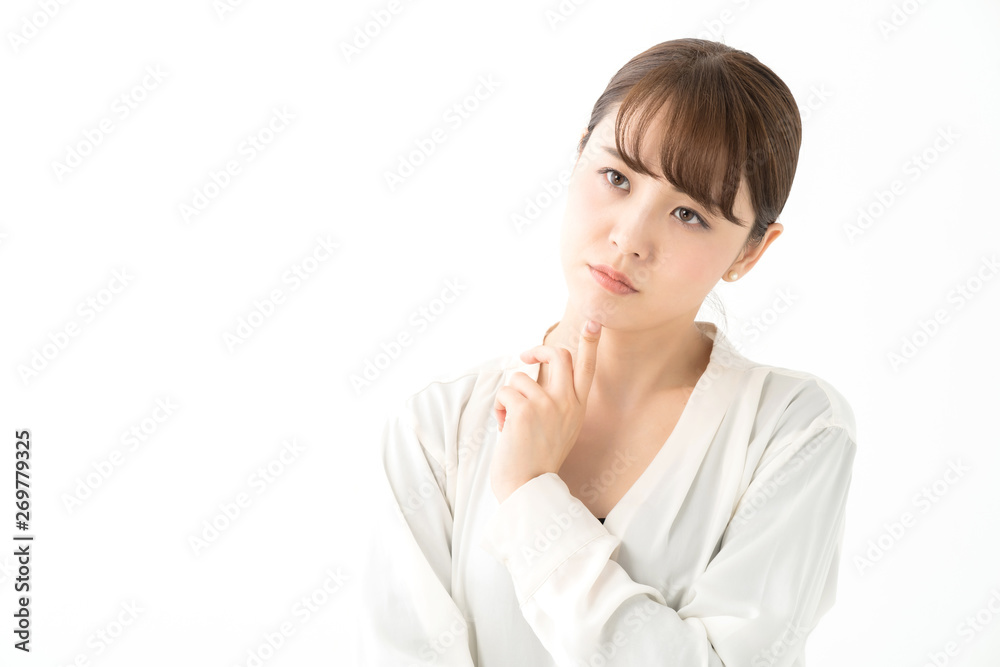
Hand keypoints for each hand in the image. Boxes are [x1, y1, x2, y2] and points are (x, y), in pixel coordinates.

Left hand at [489, 320, 602, 502]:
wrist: (527, 488)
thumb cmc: (536, 458)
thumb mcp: (557, 427)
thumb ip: (554, 401)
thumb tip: (533, 371)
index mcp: (578, 407)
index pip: (587, 368)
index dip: (590, 342)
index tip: (593, 321)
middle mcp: (568, 403)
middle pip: (557, 355)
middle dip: (537, 349)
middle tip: (525, 356)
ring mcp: (548, 405)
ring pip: (521, 377)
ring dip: (510, 396)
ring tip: (512, 422)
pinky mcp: (526, 410)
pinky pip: (505, 392)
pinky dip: (500, 409)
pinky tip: (506, 429)